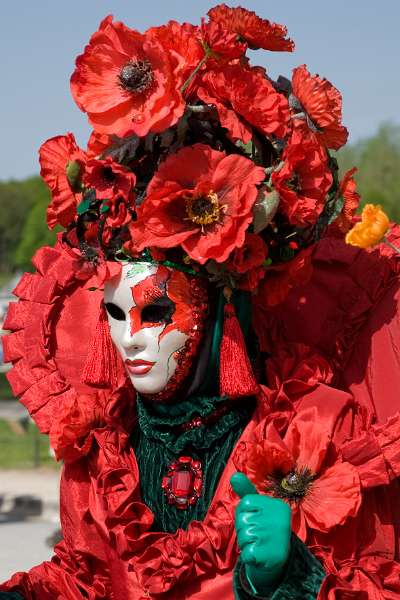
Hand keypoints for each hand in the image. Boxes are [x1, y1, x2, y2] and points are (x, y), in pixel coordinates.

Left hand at [231, 472, 291, 593]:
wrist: (276, 558)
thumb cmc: (263, 527)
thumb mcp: (258, 506)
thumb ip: (246, 490)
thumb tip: (234, 475)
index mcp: (277, 505)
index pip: (245, 502)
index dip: (245, 513)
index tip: (256, 519)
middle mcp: (279, 519)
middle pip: (243, 519)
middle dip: (244, 529)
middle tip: (257, 534)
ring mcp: (275, 536)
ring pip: (243, 536)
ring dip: (246, 542)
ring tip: (258, 544)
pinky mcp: (270, 554)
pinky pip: (246, 552)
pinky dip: (248, 555)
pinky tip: (258, 554)